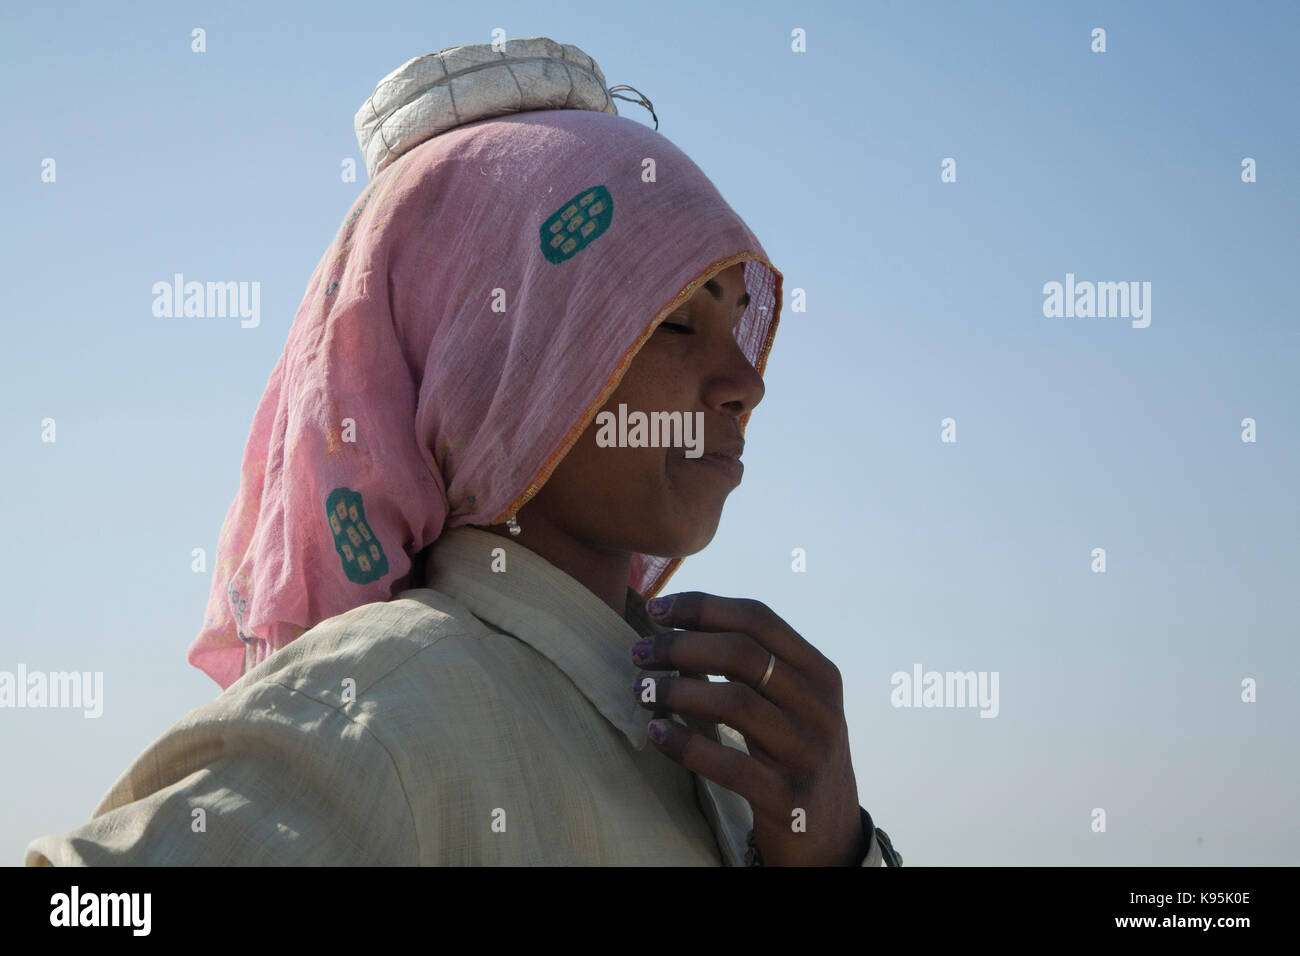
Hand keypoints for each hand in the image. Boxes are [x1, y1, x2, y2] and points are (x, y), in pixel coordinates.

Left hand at [632, 591, 864, 865]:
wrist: (831, 834)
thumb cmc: (795, 754)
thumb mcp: (793, 704)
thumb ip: (758, 665)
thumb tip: (683, 622)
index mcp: (820, 673)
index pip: (758, 619)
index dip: (703, 607)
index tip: (657, 610)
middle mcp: (820, 708)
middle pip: (743, 654)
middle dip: (682, 646)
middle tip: (640, 653)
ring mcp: (807, 753)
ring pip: (736, 703)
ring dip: (678, 691)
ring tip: (643, 691)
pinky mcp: (788, 798)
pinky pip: (730, 764)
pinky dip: (687, 745)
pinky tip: (657, 733)